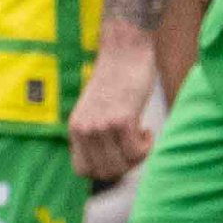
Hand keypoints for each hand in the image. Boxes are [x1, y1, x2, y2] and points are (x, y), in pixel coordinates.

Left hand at [68, 33, 162, 183]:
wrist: (125, 50)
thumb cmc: (117, 79)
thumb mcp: (96, 110)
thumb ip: (96, 134)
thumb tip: (110, 165)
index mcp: (75, 128)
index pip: (82, 170)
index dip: (103, 169)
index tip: (118, 156)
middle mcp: (85, 129)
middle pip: (105, 172)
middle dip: (125, 165)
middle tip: (135, 147)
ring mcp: (102, 125)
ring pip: (122, 166)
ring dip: (137, 156)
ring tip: (141, 136)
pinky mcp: (122, 119)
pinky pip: (136, 152)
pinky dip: (147, 146)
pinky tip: (147, 129)